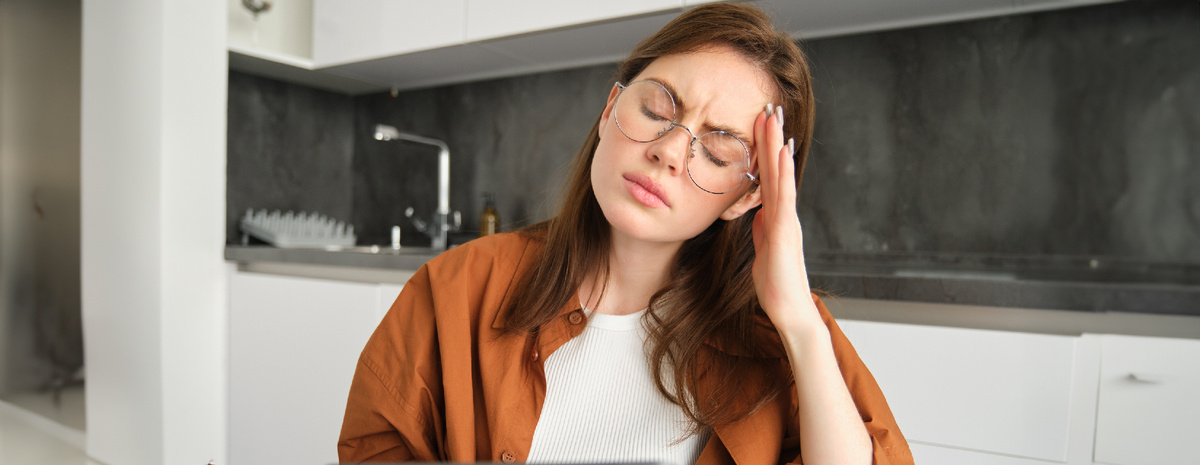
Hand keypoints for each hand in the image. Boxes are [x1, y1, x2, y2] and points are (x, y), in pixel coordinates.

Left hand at [750, 103, 820, 333]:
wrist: (789, 311)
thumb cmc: (776, 284)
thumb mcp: (763, 250)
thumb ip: (762, 229)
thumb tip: (756, 212)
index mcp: (776, 216)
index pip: (768, 177)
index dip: (763, 151)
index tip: (759, 124)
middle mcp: (785, 213)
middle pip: (776, 168)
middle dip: (771, 137)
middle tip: (769, 106)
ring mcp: (788, 219)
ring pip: (781, 175)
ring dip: (777, 145)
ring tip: (774, 117)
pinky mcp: (787, 230)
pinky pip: (784, 196)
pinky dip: (783, 172)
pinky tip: (782, 152)